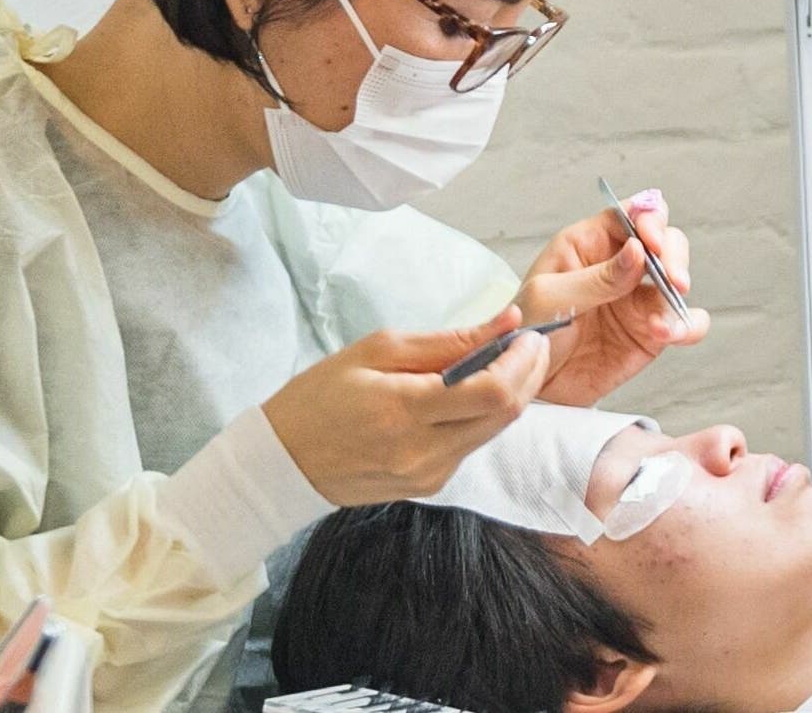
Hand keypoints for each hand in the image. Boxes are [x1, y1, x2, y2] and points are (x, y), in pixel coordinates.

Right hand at [262, 307, 551, 505]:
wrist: (283, 461)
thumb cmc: (319, 396)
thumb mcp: (376, 350)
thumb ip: (446, 341)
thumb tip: (504, 323)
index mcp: (406, 410)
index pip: (492, 392)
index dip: (522, 362)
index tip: (528, 334)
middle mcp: (425, 452)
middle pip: (505, 415)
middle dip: (527, 374)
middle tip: (526, 343)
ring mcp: (430, 475)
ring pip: (493, 432)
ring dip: (507, 395)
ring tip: (498, 362)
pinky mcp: (429, 487)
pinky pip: (470, 446)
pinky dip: (480, 416)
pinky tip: (466, 395)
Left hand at [514, 188, 709, 405]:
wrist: (528, 380)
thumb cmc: (525, 329)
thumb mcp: (549, 297)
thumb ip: (596, 277)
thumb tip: (638, 250)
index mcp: (588, 244)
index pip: (629, 215)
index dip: (648, 220)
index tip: (651, 242)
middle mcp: (619, 266)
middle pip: (664, 241)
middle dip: (674, 255)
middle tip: (674, 281)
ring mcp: (637, 299)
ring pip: (679, 280)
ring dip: (679, 294)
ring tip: (660, 322)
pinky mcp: (650, 333)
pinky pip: (683, 323)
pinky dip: (685, 326)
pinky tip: (664, 335)